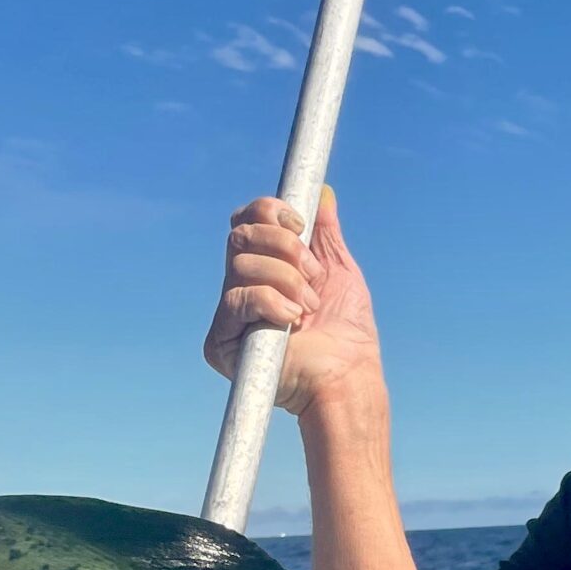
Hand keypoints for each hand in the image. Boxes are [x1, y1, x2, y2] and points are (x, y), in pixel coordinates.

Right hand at [203, 187, 385, 423]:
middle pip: (239, 235)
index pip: (244, 222)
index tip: (301, 225)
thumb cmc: (348, 334)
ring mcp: (229, 315)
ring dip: (287, 281)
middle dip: (285, 247)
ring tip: (308, 309)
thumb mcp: (339, 271)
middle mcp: (240, 288)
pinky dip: (271, 303)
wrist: (348, 376)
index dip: (268, 211)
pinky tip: (292, 322)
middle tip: (313, 276)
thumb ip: (326, 234)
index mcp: (262, 269)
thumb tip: (323, 193)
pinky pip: (237, 299)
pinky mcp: (222, 343)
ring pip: (241, 265)